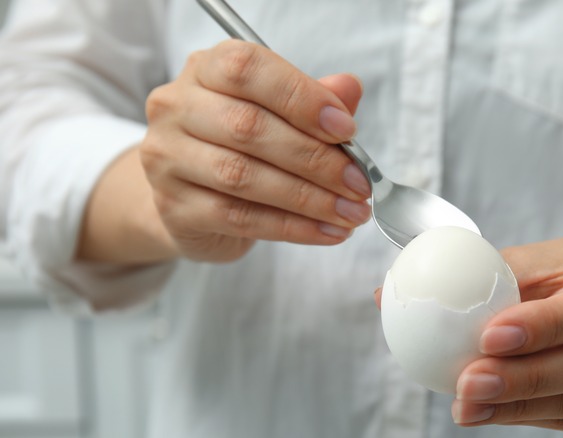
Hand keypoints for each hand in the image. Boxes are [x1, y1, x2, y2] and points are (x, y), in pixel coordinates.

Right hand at [140, 40, 370, 261]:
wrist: (192, 199)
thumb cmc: (240, 145)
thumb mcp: (277, 113)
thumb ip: (312, 98)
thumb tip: (349, 89)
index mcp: (205, 69)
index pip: (248, 68)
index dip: (301, 97)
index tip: (347, 129)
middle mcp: (176, 107)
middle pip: (248, 127)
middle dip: (315, 158)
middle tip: (359, 183)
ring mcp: (167, 159)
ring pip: (243, 176)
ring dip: (309, 198)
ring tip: (351, 212)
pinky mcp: (175, 208)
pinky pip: (240, 218)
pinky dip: (293, 227)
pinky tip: (328, 231)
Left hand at [452, 238, 562, 436]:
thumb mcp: (558, 258)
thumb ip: (515, 272)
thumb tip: (458, 292)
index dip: (546, 326)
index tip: (490, 337)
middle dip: (524, 378)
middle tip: (469, 382)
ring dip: (519, 406)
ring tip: (468, 404)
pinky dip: (532, 417)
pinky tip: (493, 411)